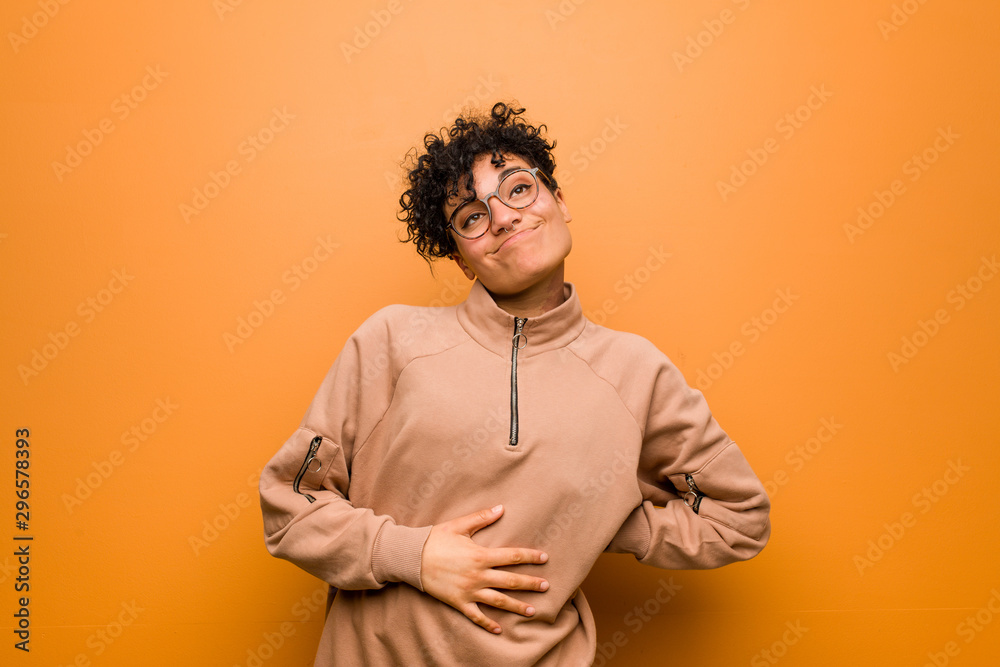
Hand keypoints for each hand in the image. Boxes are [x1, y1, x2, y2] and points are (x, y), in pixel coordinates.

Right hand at [420, 504, 548, 633]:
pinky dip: (488, 624)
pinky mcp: (458, 602)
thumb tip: (501, 508)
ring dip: (517, 606)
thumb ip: (482, 517)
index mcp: (481, 555)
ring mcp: (469, 591)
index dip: (530, 557)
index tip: (545, 558)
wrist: (411, 558)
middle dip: (530, 584)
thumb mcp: (459, 525)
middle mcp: (478, 575)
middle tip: (546, 586)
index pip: (511, 556)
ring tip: (533, 611)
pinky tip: (499, 630)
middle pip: (510, 581)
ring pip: (498, 601)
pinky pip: (476, 616)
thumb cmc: (435, 539)